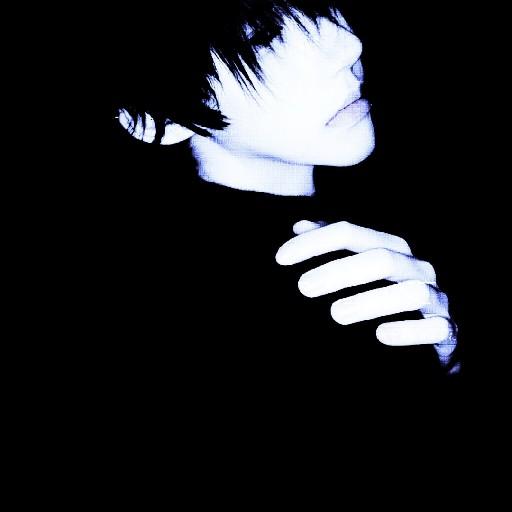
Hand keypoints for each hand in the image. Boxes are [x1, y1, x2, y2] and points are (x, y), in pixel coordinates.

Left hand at [276, 220, 458, 371]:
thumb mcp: (358, 268)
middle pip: (381, 258)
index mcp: (391, 249)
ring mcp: (435, 299)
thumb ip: (332, 247)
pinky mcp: (447, 331)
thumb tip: (299, 226)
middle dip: (340, 270)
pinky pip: (436, 328)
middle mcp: (415, 268)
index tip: (280, 258)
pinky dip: (409, 330)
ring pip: (411, 292)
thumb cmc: (385, 296)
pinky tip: (381, 335)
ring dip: (371, 301)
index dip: (315, 242)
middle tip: (303, 287)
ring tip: (335, 314)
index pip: (351, 233)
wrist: (431, 333)